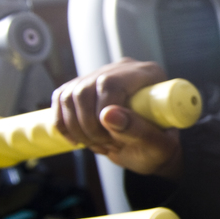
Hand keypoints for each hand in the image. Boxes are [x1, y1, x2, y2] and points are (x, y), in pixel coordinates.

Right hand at [52, 57, 182, 178]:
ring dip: (77, 128)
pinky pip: (60, 100)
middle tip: (107, 144)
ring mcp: (100, 75)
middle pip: (85, 89)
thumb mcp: (158, 145)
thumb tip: (107, 115)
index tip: (112, 136)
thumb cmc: (159, 147)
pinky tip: (79, 140)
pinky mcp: (83, 86)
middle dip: (90, 125)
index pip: (111, 83)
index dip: (104, 110)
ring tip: (98, 144)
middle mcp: (123, 69)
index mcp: (149, 75)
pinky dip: (64, 125)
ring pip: (69, 96)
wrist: (148, 149)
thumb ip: (139, 130)